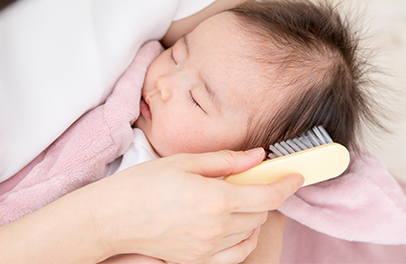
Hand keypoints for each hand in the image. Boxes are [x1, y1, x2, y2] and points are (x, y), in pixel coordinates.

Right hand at [86, 149, 303, 263]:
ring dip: (253, 214)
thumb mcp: (185, 162)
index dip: (287, 185)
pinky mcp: (197, 261)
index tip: (295, 176)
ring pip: (250, 232)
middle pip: (261, 213)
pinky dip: (243, 238)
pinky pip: (235, 254)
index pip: (267, 195)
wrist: (113, 217)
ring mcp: (208, 249)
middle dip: (265, 194)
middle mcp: (217, 229)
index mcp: (215, 199)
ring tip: (236, 199)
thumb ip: (227, 160)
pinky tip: (234, 225)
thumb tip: (257, 156)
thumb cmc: (144, 185)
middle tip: (252, 180)